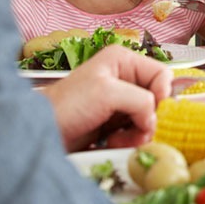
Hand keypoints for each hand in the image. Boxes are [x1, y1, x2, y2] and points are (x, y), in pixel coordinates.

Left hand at [40, 45, 171, 151]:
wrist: (41, 133)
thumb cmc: (66, 105)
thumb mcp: (107, 92)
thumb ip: (140, 99)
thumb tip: (155, 118)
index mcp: (123, 60)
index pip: (162, 73)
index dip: (163, 93)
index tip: (154, 111)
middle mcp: (124, 78)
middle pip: (158, 98)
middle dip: (150, 117)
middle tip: (139, 130)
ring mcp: (120, 102)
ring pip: (149, 118)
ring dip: (140, 132)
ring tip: (121, 139)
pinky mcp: (115, 122)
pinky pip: (137, 132)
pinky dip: (131, 140)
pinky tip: (114, 142)